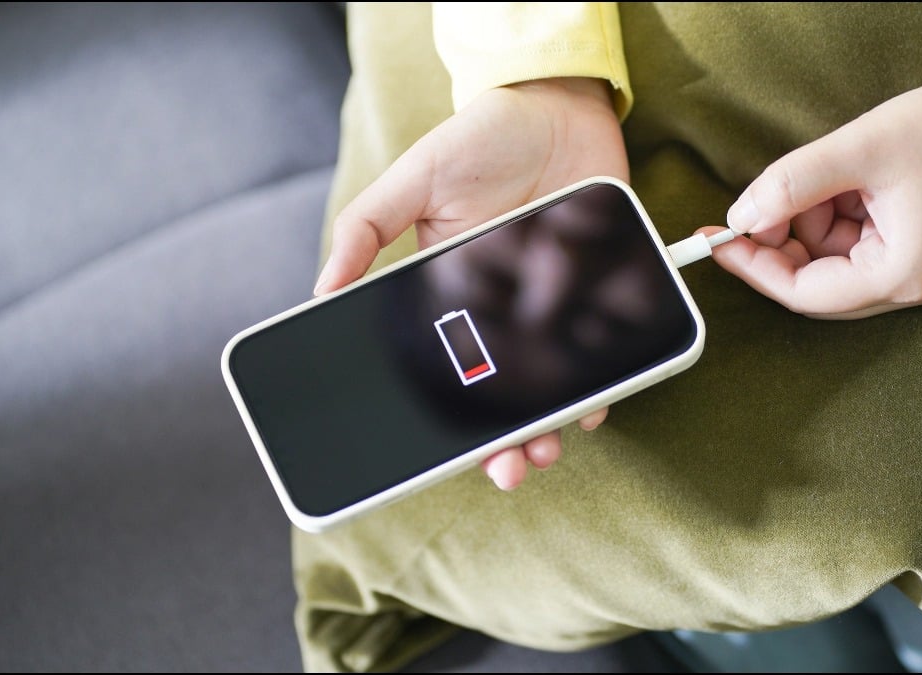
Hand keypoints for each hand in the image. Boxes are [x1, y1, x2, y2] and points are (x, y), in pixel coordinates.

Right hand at [316, 77, 627, 489]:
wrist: (558, 106)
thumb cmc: (481, 140)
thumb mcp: (415, 179)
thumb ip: (367, 228)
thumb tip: (320, 289)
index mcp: (451, 296)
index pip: (446, 370)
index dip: (448, 418)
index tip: (449, 456)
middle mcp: (504, 311)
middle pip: (501, 393)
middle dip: (503, 443)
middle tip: (509, 470)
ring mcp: (553, 307)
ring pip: (552, 385)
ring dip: (549, 427)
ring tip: (546, 451)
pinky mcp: (597, 294)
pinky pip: (602, 353)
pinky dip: (601, 387)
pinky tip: (593, 406)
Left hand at [709, 5, 921, 319]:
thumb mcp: (858, 150)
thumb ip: (791, 186)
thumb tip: (741, 218)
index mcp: (905, 276)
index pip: (805, 294)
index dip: (755, 266)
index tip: (717, 239)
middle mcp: (918, 286)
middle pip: (820, 285)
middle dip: (784, 243)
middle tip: (757, 203)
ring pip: (838, 262)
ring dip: (814, 222)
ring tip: (827, 172)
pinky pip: (863, 245)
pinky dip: (841, 215)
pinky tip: (849, 177)